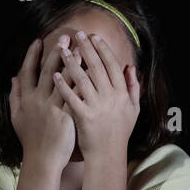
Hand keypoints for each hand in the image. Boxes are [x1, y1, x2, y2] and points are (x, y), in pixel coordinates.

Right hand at [9, 36, 76, 169]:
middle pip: (47, 71)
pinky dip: (82, 83)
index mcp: (26, 99)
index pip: (27, 71)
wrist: (42, 160)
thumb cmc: (30, 140)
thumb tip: (13, 78)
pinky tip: (91, 74)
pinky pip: (75, 96)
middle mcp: (37, 101)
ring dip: (72, 64)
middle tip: (65, 37)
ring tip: (81, 49)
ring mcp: (52, 108)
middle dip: (56, 53)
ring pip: (63, 81)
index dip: (32, 55)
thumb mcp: (16, 117)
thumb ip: (14, 96)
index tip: (38, 40)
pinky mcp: (66, 117)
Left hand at [51, 30, 140, 159]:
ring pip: (83, 79)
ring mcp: (98, 107)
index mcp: (122, 94)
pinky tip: (55, 74)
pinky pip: (72, 97)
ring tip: (62, 50)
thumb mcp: (133, 110)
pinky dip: (63, 85)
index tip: (94, 37)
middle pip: (97, 67)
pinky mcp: (84, 116)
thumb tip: (131, 67)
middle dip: (86, 49)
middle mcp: (111, 98)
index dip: (103, 49)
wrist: (108, 155)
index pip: (112, 65)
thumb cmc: (119, 132)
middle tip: (76, 34)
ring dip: (72, 62)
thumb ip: (133, 87)